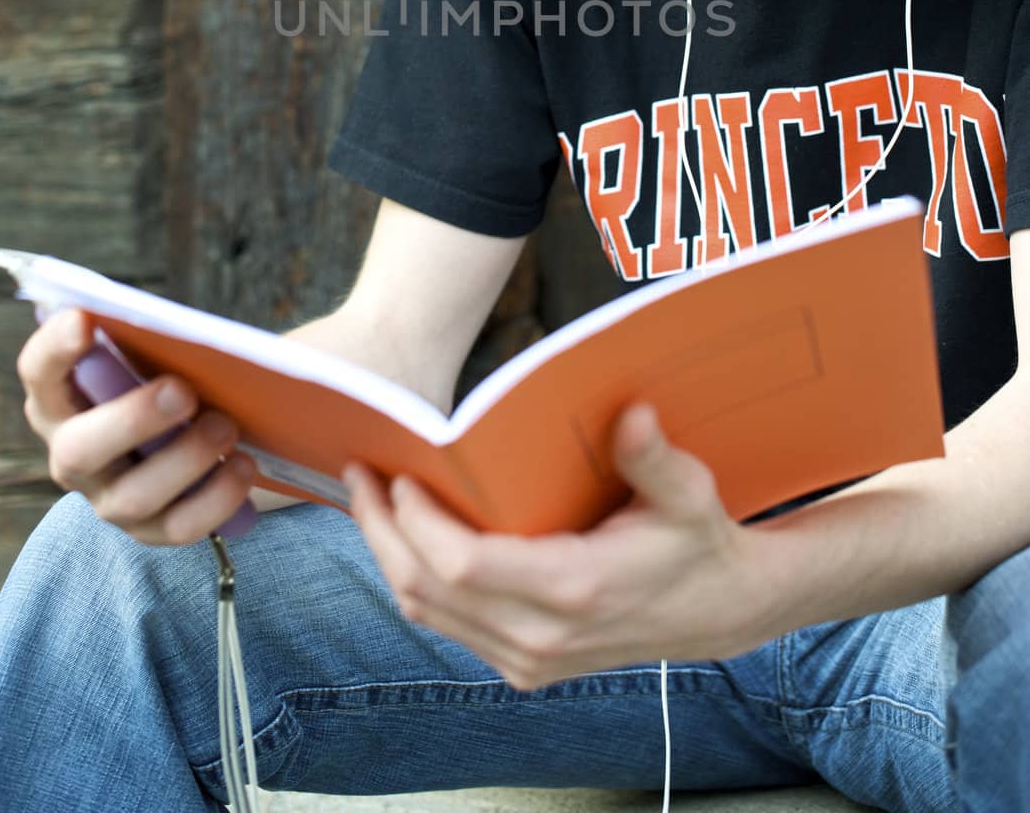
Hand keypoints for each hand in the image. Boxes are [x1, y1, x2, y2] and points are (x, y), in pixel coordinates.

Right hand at [17, 308, 257, 545]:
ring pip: (134, 496)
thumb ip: (147, 341)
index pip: (38, 372)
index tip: (82, 319)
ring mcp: (108, 499)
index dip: (53, 348)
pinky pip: (180, 527)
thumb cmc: (157, 379)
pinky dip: (217, 497)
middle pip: (80, 450)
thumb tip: (186, 331)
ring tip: (226, 425)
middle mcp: (72, 455)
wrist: (186, 435)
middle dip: (133, 419)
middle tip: (183, 391)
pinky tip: (243, 465)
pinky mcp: (150, 531)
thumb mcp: (144, 357)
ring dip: (186, 459)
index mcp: (60, 399)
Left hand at [345, 402, 770, 689]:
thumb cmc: (696, 541)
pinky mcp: (523, 666)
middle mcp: (542, 637)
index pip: (463, 566)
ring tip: (370, 498)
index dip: (417, 522)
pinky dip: (416, 579)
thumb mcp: (689, 494)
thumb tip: (633, 413)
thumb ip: (654, 457)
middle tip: (360, 475)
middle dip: (381, 531)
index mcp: (574, 590)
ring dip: (390, 555)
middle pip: (427, 591)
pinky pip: (448, 625)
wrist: (720, 612)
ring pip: (427, 614)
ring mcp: (529, 660)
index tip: (399, 474)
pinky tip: (407, 537)